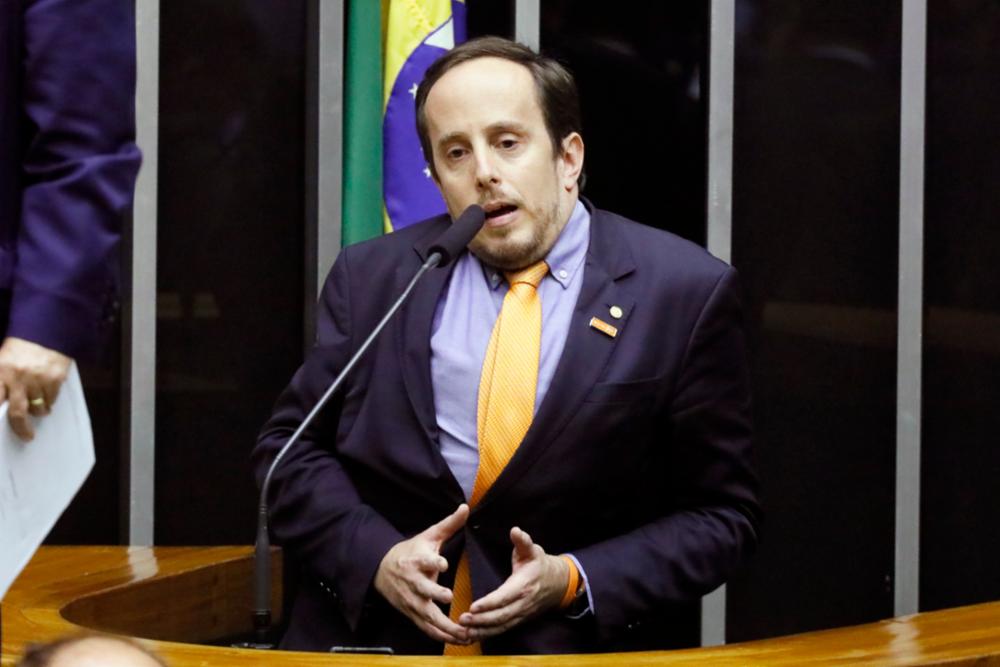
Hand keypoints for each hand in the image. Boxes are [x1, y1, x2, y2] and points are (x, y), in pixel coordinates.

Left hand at [0, 337, 71, 440]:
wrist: (46, 331)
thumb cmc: (20, 349)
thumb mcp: (2, 361)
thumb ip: (1, 382)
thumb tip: (3, 405)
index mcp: (1, 372)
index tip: (1, 430)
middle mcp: (18, 377)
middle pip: (18, 413)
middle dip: (21, 428)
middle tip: (26, 436)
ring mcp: (38, 379)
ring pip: (38, 408)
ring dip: (38, 410)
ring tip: (38, 404)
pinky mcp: (55, 379)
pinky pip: (52, 400)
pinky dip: (49, 401)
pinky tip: (47, 394)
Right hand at [374, 504, 471, 644]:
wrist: (382, 569)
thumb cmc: (411, 551)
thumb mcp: (428, 536)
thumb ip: (449, 525)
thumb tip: (466, 507)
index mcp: (416, 561)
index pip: (424, 561)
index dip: (433, 562)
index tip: (443, 563)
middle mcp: (413, 582)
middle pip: (423, 590)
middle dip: (435, 594)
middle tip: (449, 596)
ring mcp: (412, 600)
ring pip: (427, 615)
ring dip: (445, 625)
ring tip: (463, 631)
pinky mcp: (412, 614)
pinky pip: (427, 628)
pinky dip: (441, 635)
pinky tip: (458, 640)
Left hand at [459, 527, 568, 639]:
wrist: (559, 583)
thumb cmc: (540, 564)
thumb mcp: (532, 550)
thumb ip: (523, 541)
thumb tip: (515, 531)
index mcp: (524, 585)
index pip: (504, 597)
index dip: (489, 604)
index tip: (473, 607)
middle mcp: (523, 603)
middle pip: (501, 616)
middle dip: (481, 620)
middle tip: (462, 619)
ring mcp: (521, 614)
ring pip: (501, 626)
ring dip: (482, 630)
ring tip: (464, 630)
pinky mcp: (519, 620)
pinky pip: (502, 630)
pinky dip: (487, 634)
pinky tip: (472, 635)